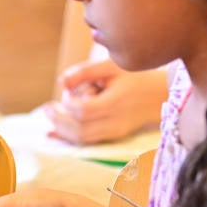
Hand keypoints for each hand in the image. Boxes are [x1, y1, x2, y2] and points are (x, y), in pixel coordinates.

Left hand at [44, 59, 165, 144]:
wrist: (160, 93)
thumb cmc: (133, 75)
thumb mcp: (111, 65)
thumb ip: (84, 72)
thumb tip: (61, 83)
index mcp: (116, 102)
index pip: (85, 110)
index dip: (69, 102)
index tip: (66, 91)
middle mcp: (116, 121)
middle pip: (80, 129)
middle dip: (59, 120)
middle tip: (46, 108)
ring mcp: (116, 131)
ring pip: (83, 139)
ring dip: (62, 130)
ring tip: (49, 117)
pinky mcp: (115, 136)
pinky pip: (89, 141)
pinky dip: (69, 138)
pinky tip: (53, 133)